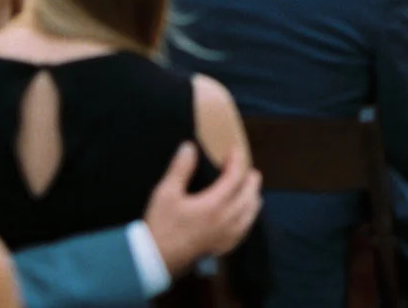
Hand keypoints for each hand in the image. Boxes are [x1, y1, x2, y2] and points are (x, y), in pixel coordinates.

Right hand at [145, 141, 261, 276]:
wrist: (155, 260)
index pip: (236, 176)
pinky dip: (248, 216)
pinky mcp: (223, 247)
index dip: (237, 160)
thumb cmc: (160, 225)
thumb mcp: (165, 193)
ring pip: (252, 212)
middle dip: (250, 177)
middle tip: (242, 166)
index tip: (233, 149)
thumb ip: (180, 168)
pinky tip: (242, 214)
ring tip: (245, 186)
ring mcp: (227, 235)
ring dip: (252, 195)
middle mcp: (226, 220)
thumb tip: (189, 147)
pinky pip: (245, 229)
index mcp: (214, 204)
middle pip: (250, 193)